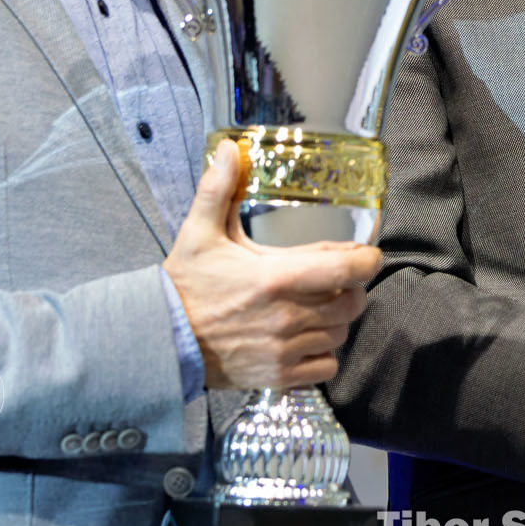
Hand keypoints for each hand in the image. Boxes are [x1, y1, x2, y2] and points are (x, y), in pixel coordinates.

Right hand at [164, 139, 382, 390]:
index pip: (346, 270)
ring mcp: (284, 350)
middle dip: (350, 288)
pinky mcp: (278, 376)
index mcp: (275, 278)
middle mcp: (286, 317)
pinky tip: (305, 337)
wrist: (159, 341)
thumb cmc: (184, 286)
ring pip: (340, 334)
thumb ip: (218, 190)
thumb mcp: (198, 233)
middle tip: (333, 279)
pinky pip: (326, 367)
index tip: (365, 255)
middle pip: (352, 303)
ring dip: (336, 319)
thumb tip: (229, 149)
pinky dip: (323, 354)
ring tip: (314, 306)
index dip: (366, 261)